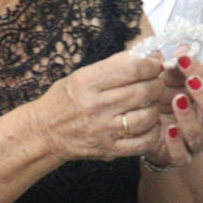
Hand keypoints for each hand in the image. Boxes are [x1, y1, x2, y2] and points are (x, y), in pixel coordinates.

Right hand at [35, 51, 164, 161]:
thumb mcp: (83, 74)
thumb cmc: (65, 99)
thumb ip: (114, 64)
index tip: (155, 64)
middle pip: (143, 91)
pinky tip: (149, 124)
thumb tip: (146, 53)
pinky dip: (153, 132)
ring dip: (155, 107)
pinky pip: (144, 142)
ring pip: (147, 116)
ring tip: (151, 102)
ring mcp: (104, 130)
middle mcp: (96, 106)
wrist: (45, 132)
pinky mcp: (109, 149)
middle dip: (157, 84)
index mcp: (88, 82)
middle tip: (157, 82)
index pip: (132, 69)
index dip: (151, 65)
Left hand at [143, 53, 202, 168]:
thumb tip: (184, 48)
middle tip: (191, 81)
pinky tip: (169, 129)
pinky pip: (182, 156)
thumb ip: (178, 67)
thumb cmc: (166, 101)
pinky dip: (176, 144)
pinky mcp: (179, 157)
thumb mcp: (171, 81)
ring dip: (190, 118)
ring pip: (202, 136)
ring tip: (177, 100)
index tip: (185, 61)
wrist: (151, 132)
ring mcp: (196, 143)